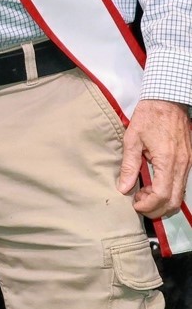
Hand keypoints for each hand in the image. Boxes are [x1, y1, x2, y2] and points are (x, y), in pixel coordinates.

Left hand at [118, 98, 191, 216]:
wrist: (167, 99)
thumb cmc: (149, 116)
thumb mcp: (133, 138)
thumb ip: (129, 165)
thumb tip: (123, 187)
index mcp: (167, 160)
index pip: (162, 195)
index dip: (148, 205)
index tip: (134, 203)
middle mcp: (182, 165)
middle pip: (174, 201)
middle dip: (156, 209)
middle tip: (139, 203)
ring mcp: (188, 163)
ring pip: (179, 194)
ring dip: (162, 201)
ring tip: (144, 193)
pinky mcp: (189, 159)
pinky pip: (182, 183)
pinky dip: (169, 190)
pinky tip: (154, 183)